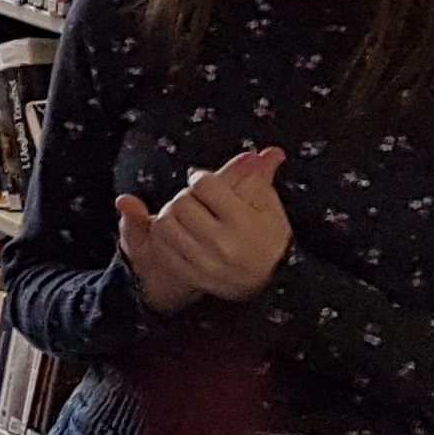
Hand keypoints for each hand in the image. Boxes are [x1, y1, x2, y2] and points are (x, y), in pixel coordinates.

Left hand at [176, 148, 291, 302]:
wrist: (272, 281)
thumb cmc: (269, 238)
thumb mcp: (269, 206)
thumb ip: (261, 177)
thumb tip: (269, 153)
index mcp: (244, 223)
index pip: (205, 185)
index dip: (201, 178)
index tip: (204, 182)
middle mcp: (223, 244)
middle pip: (181, 203)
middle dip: (185, 197)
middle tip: (196, 201)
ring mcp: (204, 262)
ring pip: (164, 224)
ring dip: (170, 216)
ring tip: (186, 218)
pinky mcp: (190, 275)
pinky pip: (160, 247)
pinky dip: (164, 237)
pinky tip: (179, 235)